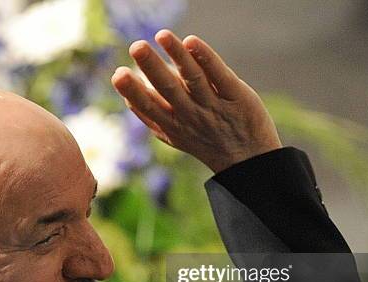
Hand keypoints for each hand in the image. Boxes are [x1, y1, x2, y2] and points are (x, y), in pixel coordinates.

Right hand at [111, 29, 281, 172]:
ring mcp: (214, 106)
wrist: (249, 160)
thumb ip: (152, 116)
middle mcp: (191, 115)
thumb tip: (126, 96)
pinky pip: (220, 75)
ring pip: (194, 78)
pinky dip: (206, 57)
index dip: (134, 92)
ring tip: (162, 35)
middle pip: (169, 90)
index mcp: (172, 125)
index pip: (149, 107)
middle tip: (136, 47)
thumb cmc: (205, 140)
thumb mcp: (175, 135)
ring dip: (177, 56)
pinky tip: (191, 42)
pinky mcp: (237, 96)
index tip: (118, 75)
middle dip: (152, 68)